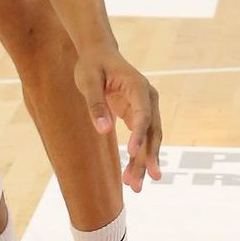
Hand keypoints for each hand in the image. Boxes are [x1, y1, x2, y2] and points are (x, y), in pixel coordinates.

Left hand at [72, 49, 162, 193]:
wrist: (99, 53)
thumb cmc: (92, 65)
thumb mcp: (88, 80)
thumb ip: (95, 104)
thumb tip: (103, 130)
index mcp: (138, 86)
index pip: (143, 114)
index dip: (139, 134)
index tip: (132, 153)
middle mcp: (148, 98)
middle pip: (151, 131)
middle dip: (147, 157)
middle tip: (142, 181)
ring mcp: (146, 108)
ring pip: (149, 139)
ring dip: (143, 162)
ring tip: (135, 187)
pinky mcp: (138, 115)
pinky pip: (141, 139)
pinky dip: (137, 156)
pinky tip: (132, 176)